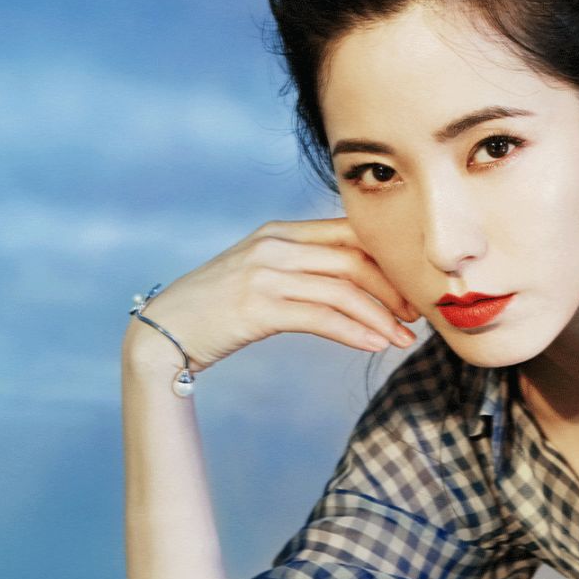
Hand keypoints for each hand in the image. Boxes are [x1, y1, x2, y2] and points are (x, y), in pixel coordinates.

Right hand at [123, 216, 420, 375]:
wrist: (162, 332)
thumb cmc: (217, 308)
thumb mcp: (260, 274)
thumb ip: (300, 266)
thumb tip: (355, 281)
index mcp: (279, 232)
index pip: (349, 233)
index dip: (388, 258)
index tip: (410, 286)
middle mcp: (275, 245)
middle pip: (354, 258)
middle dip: (393, 288)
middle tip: (416, 315)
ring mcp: (265, 273)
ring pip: (344, 289)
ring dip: (381, 317)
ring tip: (403, 340)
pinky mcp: (258, 305)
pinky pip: (321, 316)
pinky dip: (355, 331)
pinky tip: (375, 346)